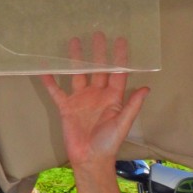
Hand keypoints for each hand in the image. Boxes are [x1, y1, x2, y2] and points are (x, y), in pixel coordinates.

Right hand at [42, 32, 149, 175]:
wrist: (90, 159)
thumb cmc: (108, 143)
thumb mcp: (123, 123)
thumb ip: (133, 105)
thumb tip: (146, 88)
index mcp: (113, 97)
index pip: (117, 73)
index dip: (119, 57)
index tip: (120, 40)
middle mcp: (97, 95)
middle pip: (98, 69)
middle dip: (98, 52)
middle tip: (97, 33)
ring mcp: (81, 100)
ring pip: (78, 74)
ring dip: (76, 59)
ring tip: (74, 41)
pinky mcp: (67, 107)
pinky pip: (57, 91)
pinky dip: (51, 81)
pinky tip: (46, 69)